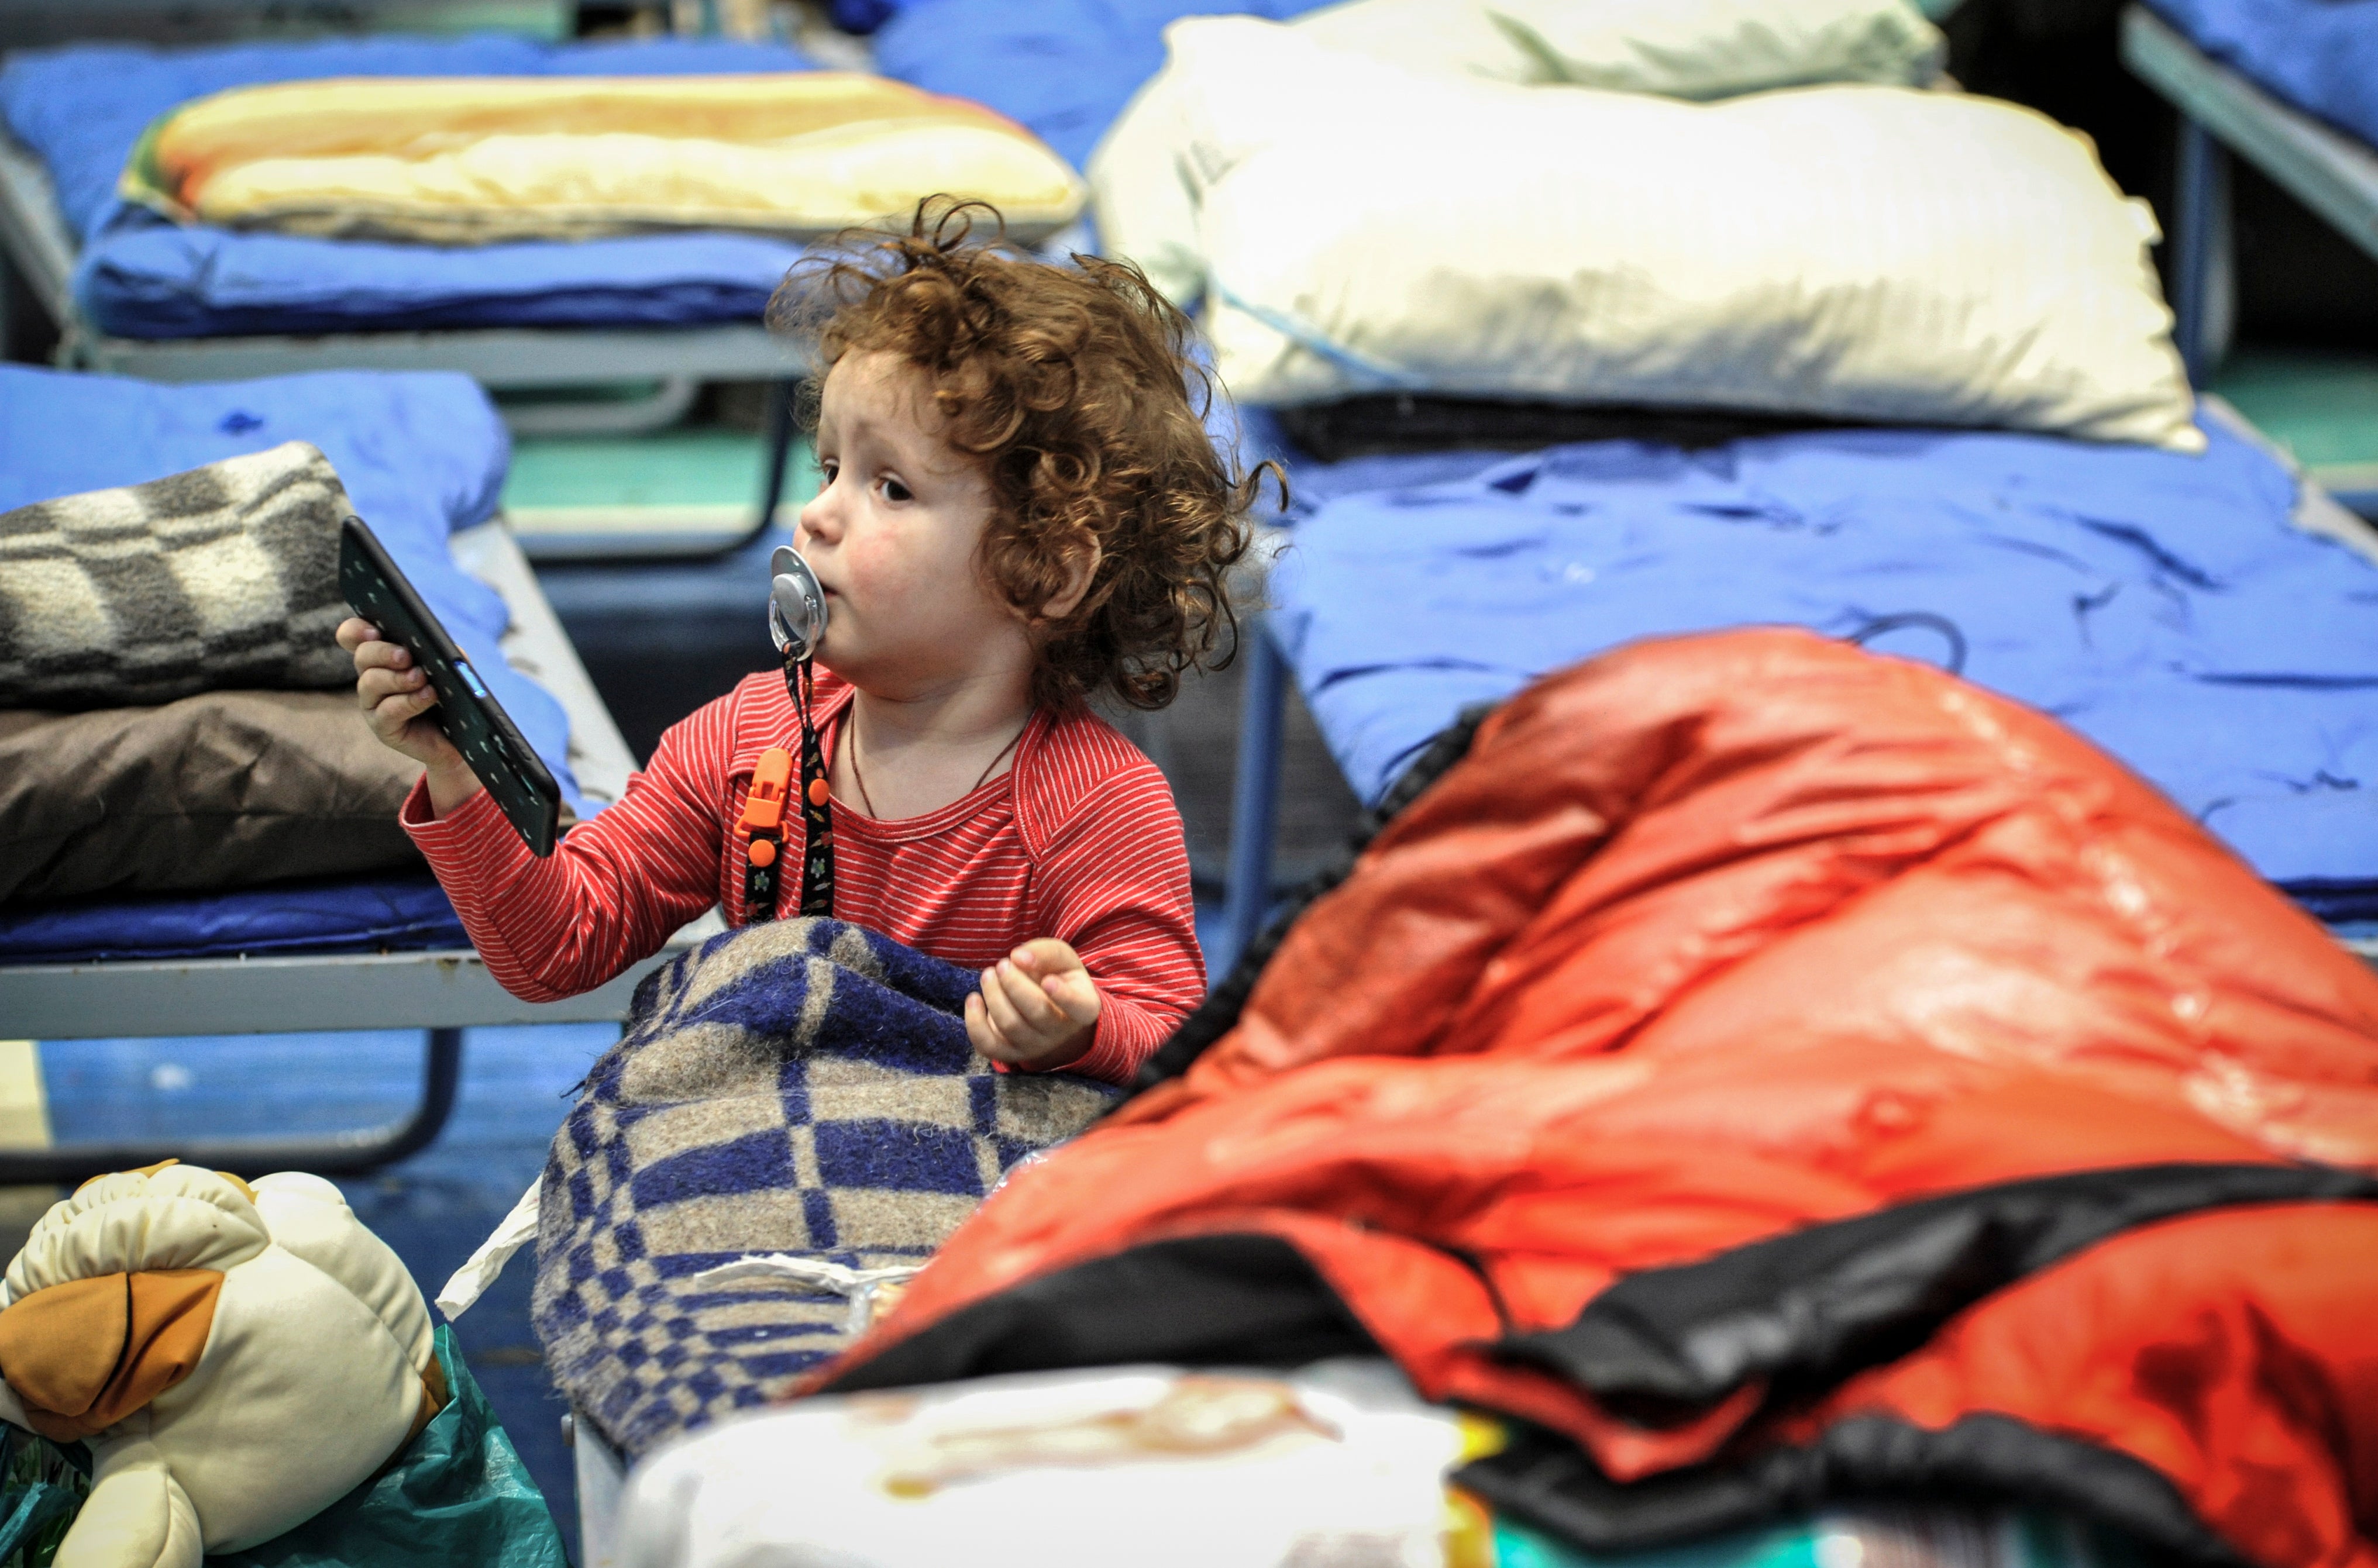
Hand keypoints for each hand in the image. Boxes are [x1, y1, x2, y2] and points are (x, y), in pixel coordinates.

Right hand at [337, 616, 480, 814]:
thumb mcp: (451, 666)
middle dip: (382, 652)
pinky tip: (427, 696)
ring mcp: (373, 703)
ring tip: (421, 677)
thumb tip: (435, 644)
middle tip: (406, 656)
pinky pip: (387, 711)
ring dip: (397, 678)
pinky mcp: (382, 727)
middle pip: (362, 656)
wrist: (463, 737)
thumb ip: (442, 650)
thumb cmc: (452, 694)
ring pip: (370, 683)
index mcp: (383, 655)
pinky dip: (408, 701)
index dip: (356, 630)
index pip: (354, 636)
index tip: (373, 630)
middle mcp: (372, 676)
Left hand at [967, 938, 1101, 1070]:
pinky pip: (988, 1046)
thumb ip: (1045, 952)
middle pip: (1038, 1012)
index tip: (1048, 980)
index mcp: (1083, 1006)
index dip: (1064, 997)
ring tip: (989, 975)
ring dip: (993, 995)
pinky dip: (974, 1022)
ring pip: (1010, 1025)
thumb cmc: (1055, 975)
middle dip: (1014, 984)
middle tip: (1002, 964)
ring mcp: (1035, 1046)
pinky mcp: (1010, 1053)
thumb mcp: (1061, 957)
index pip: (1079, 1008)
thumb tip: (1018, 957)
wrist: (1045, 1004)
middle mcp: (1061, 1032)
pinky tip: (974, 999)